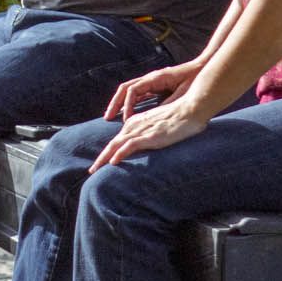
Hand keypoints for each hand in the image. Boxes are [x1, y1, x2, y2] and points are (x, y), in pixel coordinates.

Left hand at [92, 96, 210, 169]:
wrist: (190, 110)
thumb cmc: (180, 119)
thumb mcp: (160, 126)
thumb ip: (152, 134)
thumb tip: (151, 145)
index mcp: (135, 122)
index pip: (117, 140)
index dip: (108, 153)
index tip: (102, 164)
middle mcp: (134, 125)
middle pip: (112, 143)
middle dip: (101, 158)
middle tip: (91, 170)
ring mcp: (140, 130)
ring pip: (116, 145)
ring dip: (104, 159)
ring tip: (94, 170)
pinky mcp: (149, 135)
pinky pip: (129, 146)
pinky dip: (119, 154)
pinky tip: (113, 163)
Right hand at [104, 60, 202, 121]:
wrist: (201, 67)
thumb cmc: (193, 79)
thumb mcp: (182, 92)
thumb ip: (168, 102)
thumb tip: (155, 115)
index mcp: (155, 78)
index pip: (133, 90)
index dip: (128, 105)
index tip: (126, 119)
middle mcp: (150, 78)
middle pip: (125, 89)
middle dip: (115, 103)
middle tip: (108, 117)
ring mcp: (151, 81)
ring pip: (129, 91)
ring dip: (120, 103)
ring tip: (112, 117)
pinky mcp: (155, 85)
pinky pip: (137, 94)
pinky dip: (130, 103)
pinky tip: (128, 115)